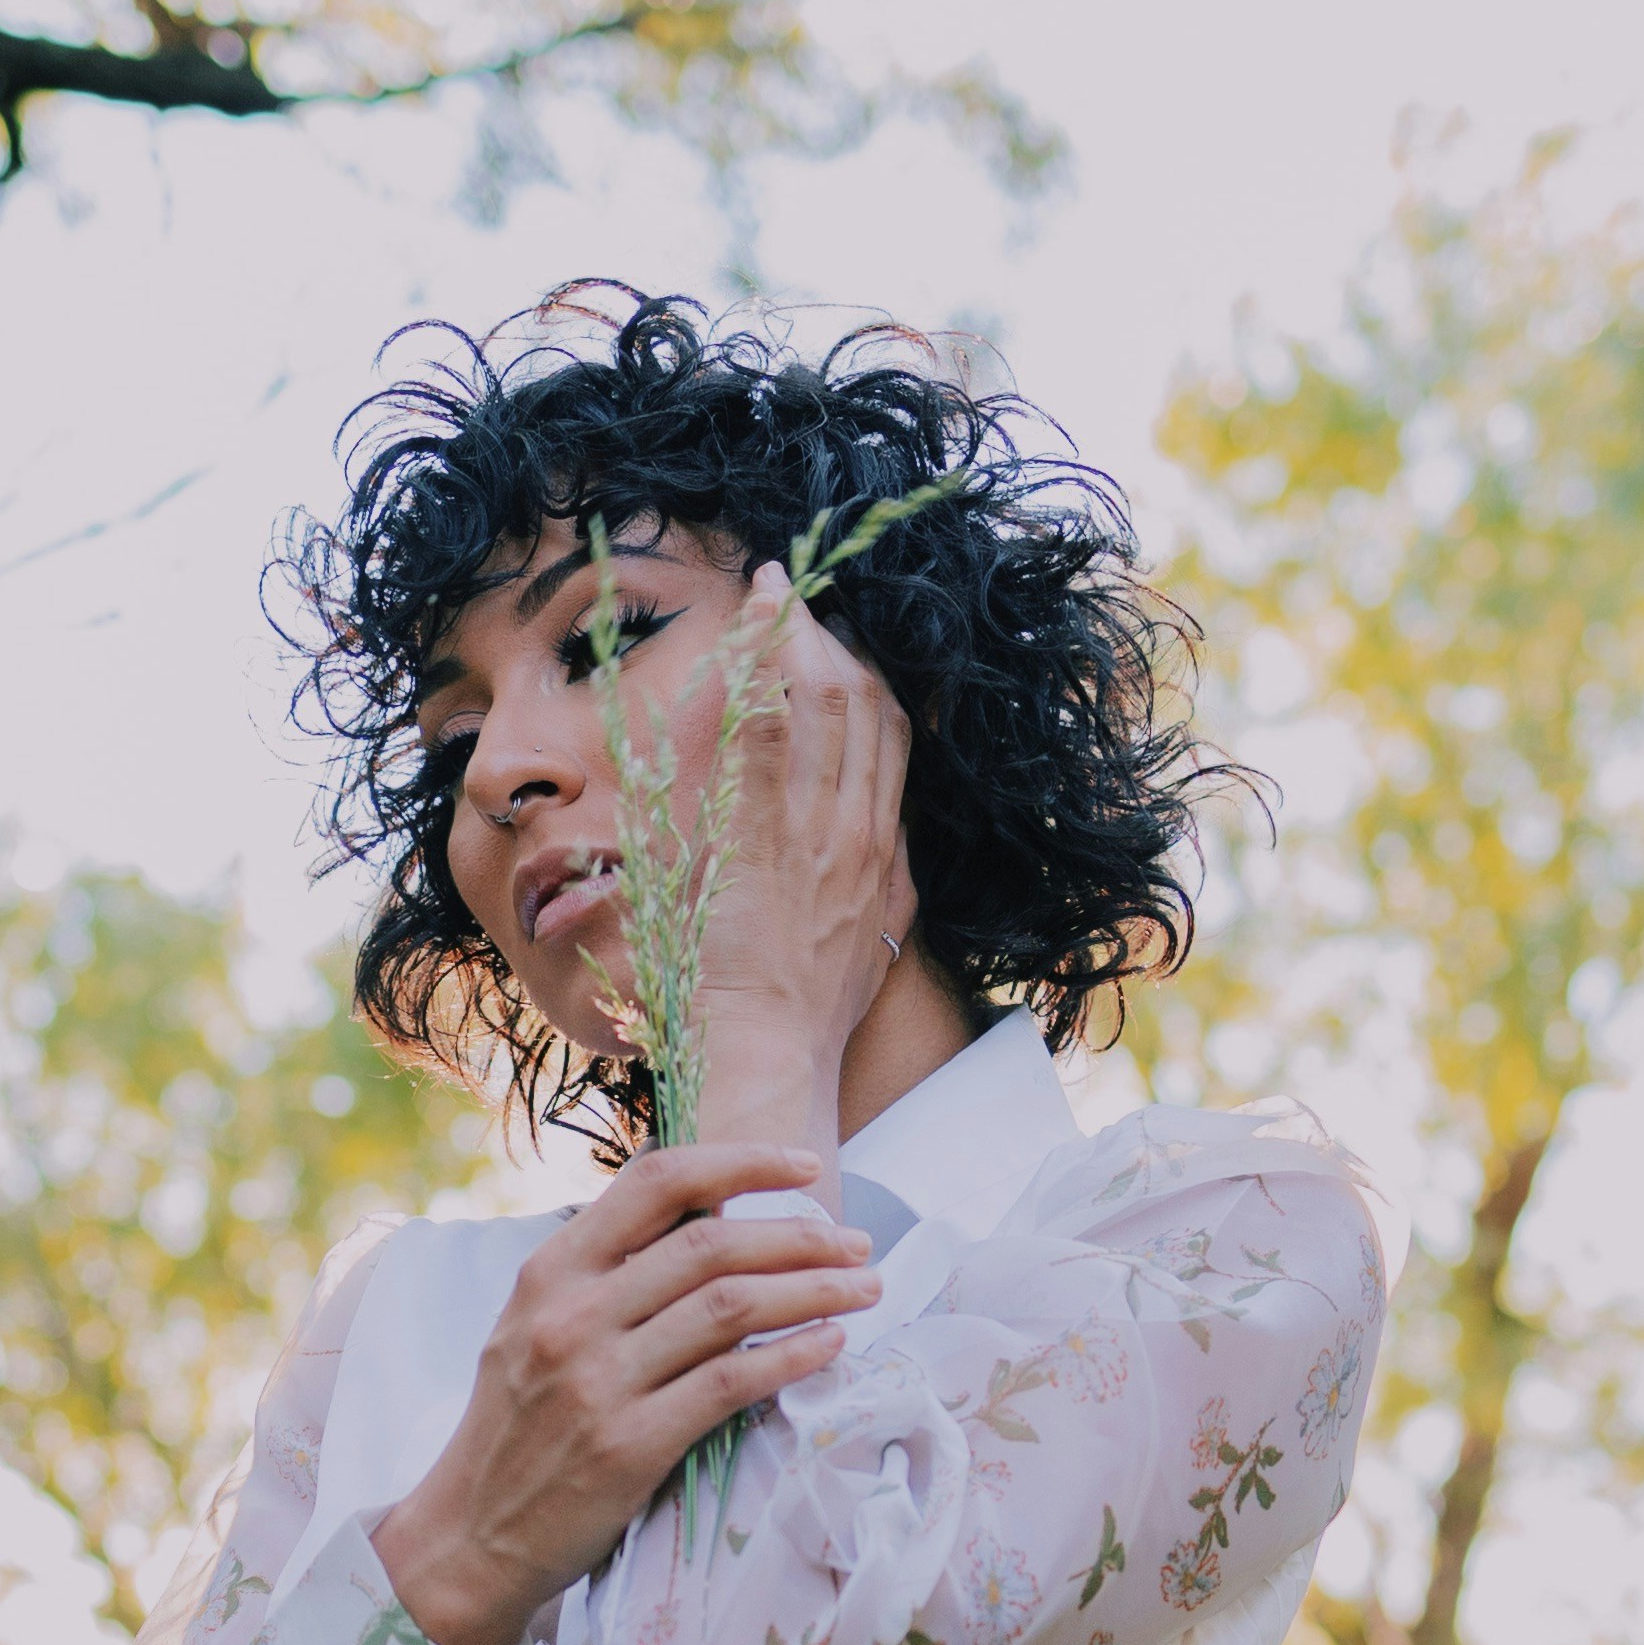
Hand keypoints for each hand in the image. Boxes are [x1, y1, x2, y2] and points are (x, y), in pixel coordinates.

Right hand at [370, 1142, 876, 1644]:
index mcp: (550, 1272)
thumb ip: (608, 1276)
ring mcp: (597, 1379)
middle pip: (712, 1244)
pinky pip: (731, 1383)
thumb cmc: (519, 1429)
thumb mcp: (536, 1329)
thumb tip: (709, 1223)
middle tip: (860, 1246)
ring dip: (815, 1291)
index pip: (656, 1184)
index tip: (802, 1167)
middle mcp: (571, 1314)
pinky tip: (831, 1346)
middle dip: (802, 1237)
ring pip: (732, 1307)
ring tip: (865, 1290)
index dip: (741, 1163)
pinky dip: (792, 1356)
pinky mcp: (628, 1445)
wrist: (470, 1534)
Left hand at [679, 564, 912, 1159]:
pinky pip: (767, 733)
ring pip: (826, 701)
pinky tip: (750, 625)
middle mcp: (861, 831)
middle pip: (866, 703)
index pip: (894, 736)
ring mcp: (816, 831)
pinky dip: (759, 670)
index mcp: (884, 853)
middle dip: (833, 635)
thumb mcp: (867, 943)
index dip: (871, 674)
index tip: (843, 637)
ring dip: (795, 635)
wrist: (771, 1054)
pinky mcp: (763, 837)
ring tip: (770, 590)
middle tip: (796, 591)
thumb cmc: (801, 1015)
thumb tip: (888, 856)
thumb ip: (877, 888)